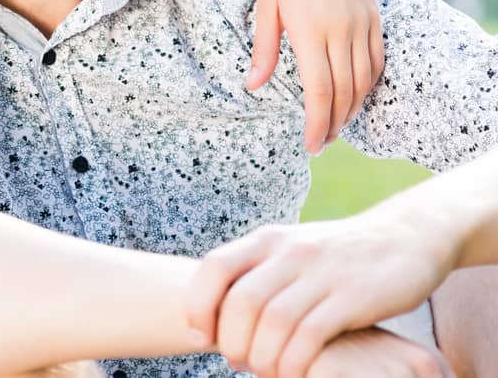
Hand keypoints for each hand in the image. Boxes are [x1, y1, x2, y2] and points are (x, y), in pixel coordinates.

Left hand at [185, 217, 455, 377]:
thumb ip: (257, 273)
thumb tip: (215, 310)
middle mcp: (290, 252)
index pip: (214, 267)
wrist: (404, 236)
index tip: (199, 337)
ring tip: (263, 372)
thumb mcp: (291, 252)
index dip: (196, 304)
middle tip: (235, 362)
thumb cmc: (337, 256)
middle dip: (231, 340)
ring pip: (274, 321)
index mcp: (267, 239)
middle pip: (241, 301)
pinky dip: (293, 361)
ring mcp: (322, 272)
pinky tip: (292, 375)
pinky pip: (310, 335)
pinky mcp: (354, 296)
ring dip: (261, 356)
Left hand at [246, 0, 382, 153]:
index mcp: (310, 31)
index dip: (317, 121)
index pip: (319, 90)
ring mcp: (361, 25)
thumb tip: (253, 86)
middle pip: (344, 91)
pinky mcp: (374, 19)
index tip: (311, 143)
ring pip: (364, 80)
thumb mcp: (266, 6)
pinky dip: (369, 84)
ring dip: (353, 108)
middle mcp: (340, 31)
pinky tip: (357, 97)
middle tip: (322, 143)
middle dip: (334, 123)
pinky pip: (377, 60)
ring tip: (337, 127)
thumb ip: (264, 49)